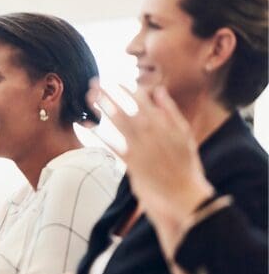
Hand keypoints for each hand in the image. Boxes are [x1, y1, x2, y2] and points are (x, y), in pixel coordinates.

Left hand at [87, 81, 213, 222]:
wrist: (184, 191)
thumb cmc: (186, 162)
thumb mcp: (184, 132)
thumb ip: (170, 110)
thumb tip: (159, 90)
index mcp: (162, 122)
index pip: (140, 98)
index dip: (126, 88)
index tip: (116, 82)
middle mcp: (148, 132)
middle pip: (123, 107)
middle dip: (107, 93)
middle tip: (94, 82)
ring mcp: (139, 146)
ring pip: (116, 122)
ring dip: (101, 108)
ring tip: (89, 97)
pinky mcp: (131, 161)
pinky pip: (111, 145)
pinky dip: (97, 134)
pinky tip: (86, 125)